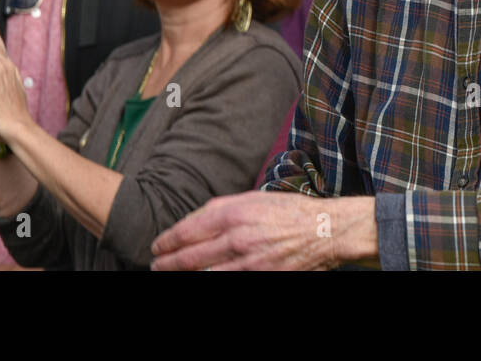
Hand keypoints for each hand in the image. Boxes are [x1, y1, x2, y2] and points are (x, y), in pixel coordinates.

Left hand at [150, 191, 342, 270]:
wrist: (324, 230)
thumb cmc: (288, 211)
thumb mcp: (254, 198)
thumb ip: (222, 208)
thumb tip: (193, 221)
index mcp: (235, 214)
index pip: (188, 231)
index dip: (167, 241)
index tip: (157, 246)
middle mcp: (238, 239)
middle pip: (190, 257)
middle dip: (167, 264)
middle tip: (157, 266)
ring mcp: (248, 263)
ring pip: (203, 274)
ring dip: (183, 275)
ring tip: (172, 274)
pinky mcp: (260, 277)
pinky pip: (225, 281)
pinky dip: (209, 279)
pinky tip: (202, 277)